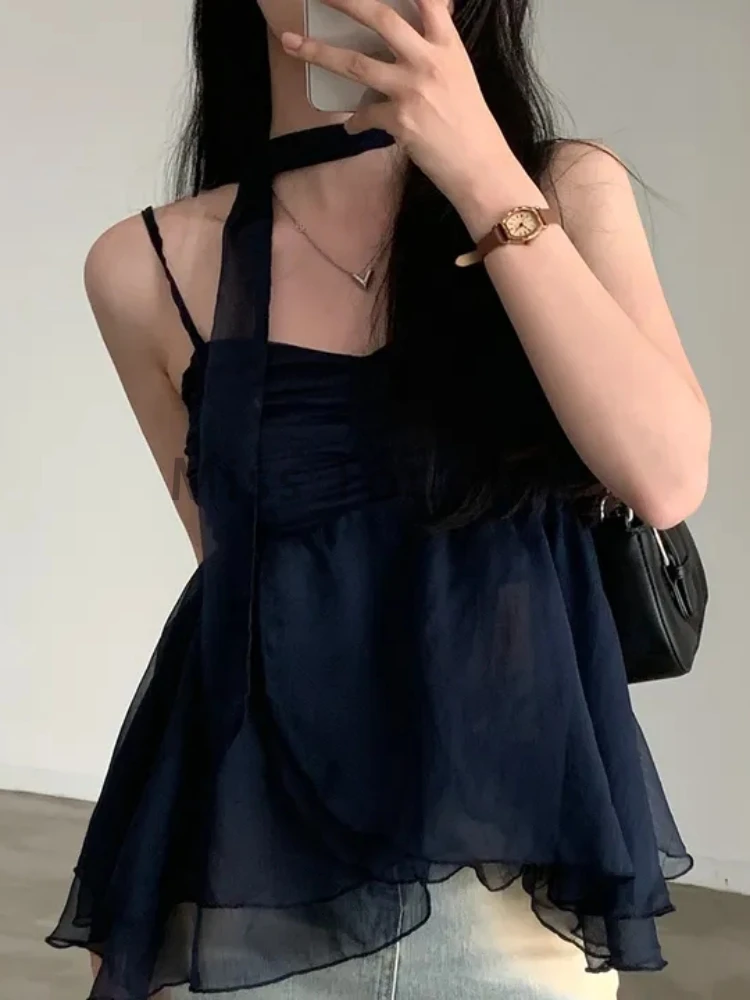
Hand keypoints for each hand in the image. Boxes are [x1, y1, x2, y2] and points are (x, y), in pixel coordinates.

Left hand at [280, 0, 513, 209]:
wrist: (480, 168)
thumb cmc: (472, 126)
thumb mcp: (462, 76)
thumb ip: (439, 50)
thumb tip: (425, 27)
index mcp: (448, 47)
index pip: (428, 1)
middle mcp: (429, 61)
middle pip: (381, 18)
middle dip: (345, 1)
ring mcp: (412, 89)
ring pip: (356, 63)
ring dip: (319, 52)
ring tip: (292, 43)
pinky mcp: (399, 120)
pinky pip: (364, 115)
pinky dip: (355, 122)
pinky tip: (351, 127)